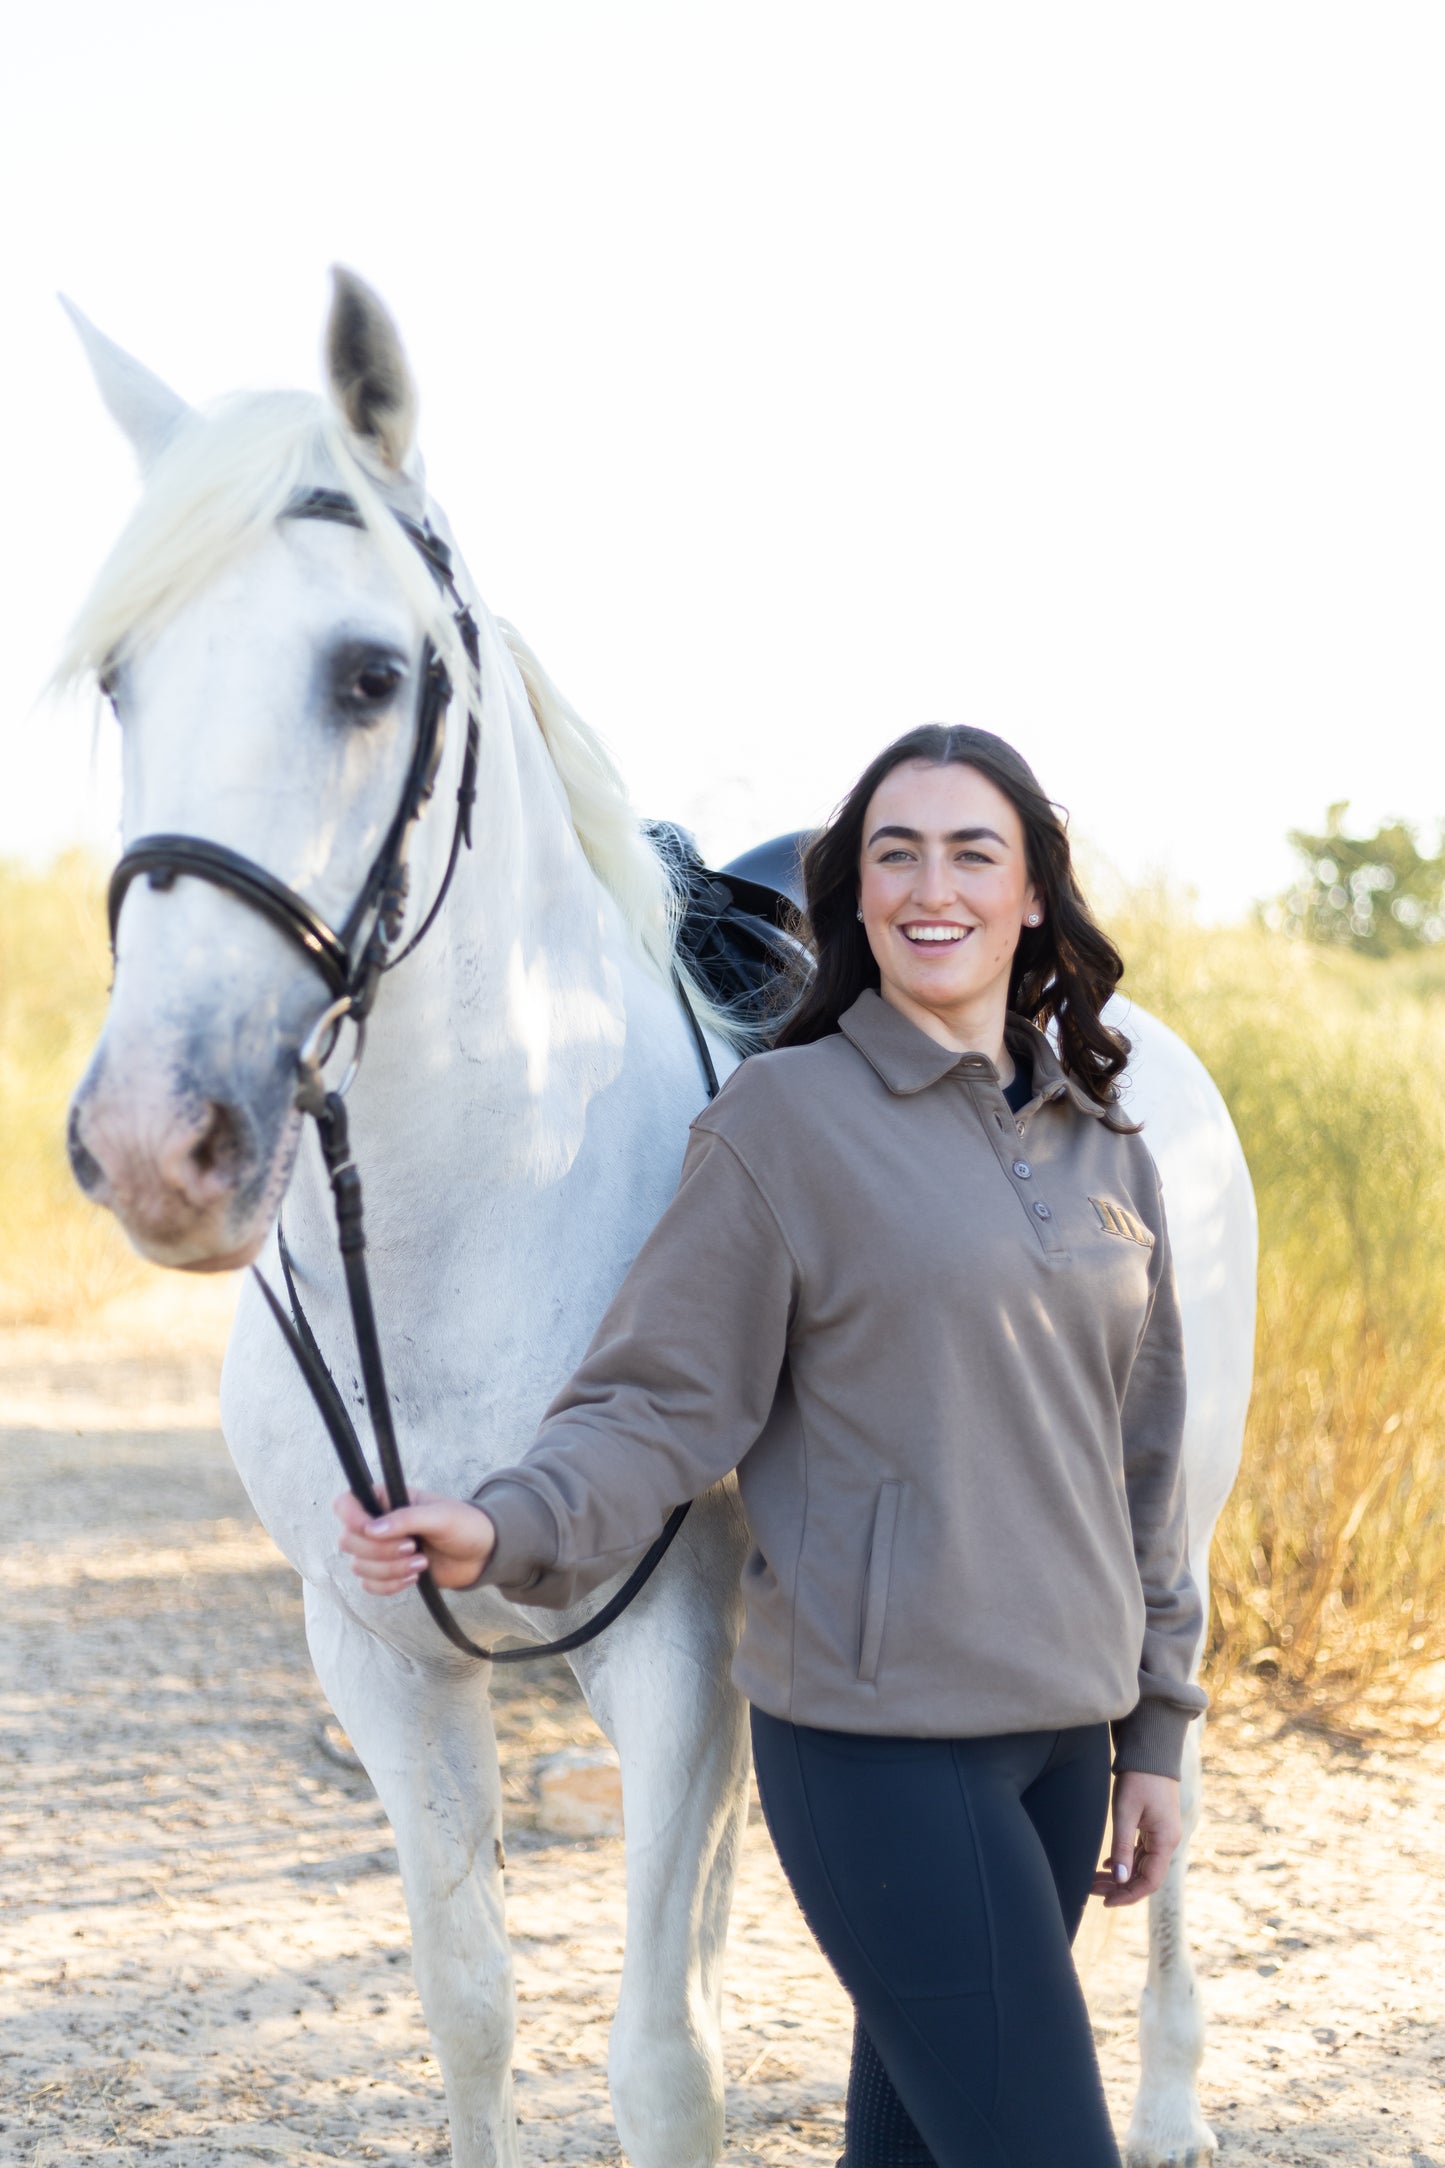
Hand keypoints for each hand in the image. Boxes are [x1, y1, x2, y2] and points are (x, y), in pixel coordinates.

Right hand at [333, 1487, 496, 1593]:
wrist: (481, 1553)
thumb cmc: (463, 1524)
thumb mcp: (440, 1515)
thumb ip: (406, 1518)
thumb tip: (371, 1529)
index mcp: (385, 1499)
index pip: (345, 1504)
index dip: (351, 1518)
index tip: (372, 1530)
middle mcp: (377, 1524)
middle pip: (348, 1541)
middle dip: (380, 1550)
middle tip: (413, 1547)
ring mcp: (381, 1550)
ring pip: (358, 1566)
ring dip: (389, 1570)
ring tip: (421, 1563)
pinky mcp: (388, 1573)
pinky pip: (370, 1586)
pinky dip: (389, 1585)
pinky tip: (413, 1578)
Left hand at [1091, 1770, 1181, 1906]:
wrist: (1150, 1751)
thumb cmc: (1138, 1778)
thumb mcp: (1125, 1812)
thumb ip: (1122, 1846)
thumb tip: (1120, 1880)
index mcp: (1165, 1841)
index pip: (1149, 1882)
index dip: (1128, 1896)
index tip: (1106, 1902)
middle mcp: (1168, 1841)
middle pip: (1145, 1876)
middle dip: (1119, 1887)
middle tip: (1092, 1891)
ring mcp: (1162, 1834)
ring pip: (1142, 1865)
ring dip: (1121, 1875)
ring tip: (1095, 1880)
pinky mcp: (1155, 1825)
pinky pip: (1142, 1852)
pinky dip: (1125, 1860)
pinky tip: (1109, 1863)